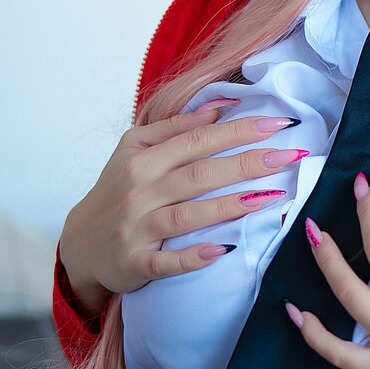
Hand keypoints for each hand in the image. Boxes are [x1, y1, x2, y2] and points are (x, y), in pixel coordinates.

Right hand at [58, 105, 306, 315]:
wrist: (80, 243)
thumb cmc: (118, 190)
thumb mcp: (134, 150)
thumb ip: (176, 127)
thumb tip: (221, 105)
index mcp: (142, 159)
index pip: (198, 139)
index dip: (239, 130)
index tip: (279, 123)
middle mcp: (139, 191)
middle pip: (200, 174)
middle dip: (247, 163)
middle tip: (289, 156)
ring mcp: (136, 229)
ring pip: (188, 215)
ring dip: (230, 206)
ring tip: (271, 197)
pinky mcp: (135, 263)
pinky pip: (166, 262)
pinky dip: (192, 257)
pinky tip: (221, 250)